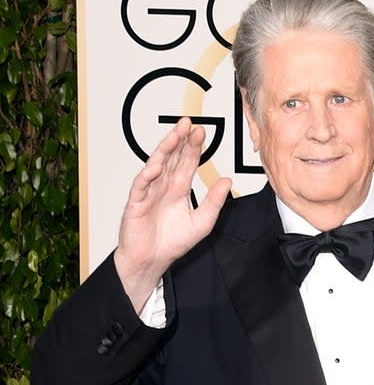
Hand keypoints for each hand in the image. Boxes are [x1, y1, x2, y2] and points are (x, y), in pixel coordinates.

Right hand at [114, 117, 230, 309]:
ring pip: (156, 165)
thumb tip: (227, 181)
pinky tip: (156, 166)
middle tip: (188, 123)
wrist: (152, 260)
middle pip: (172, 158)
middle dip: (180, 140)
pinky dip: (148, 176)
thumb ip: (214, 201)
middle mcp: (163, 186)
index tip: (201, 131)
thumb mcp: (202, 222)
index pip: (187, 162)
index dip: (193, 147)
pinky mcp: (136, 203)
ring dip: (164, 150)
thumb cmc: (173, 242)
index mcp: (178, 189)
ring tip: (174, 136)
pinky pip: (141, 186)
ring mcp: (149, 192)